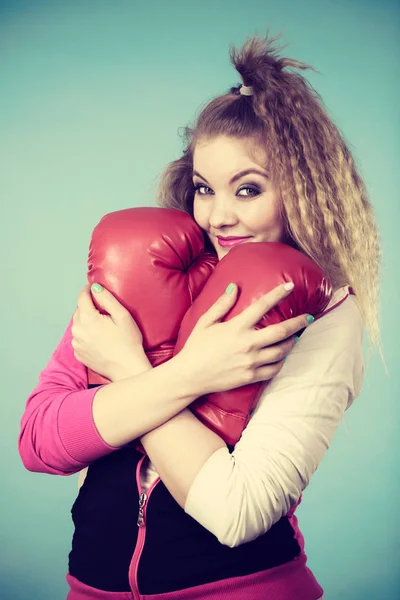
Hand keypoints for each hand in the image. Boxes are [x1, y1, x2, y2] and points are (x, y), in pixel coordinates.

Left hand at [71, 284, 149, 381]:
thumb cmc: (128, 342)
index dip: (88, 290)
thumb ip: (107, 298)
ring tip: (103, 326)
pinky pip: (79, 338)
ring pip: (78, 325)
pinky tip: (100, 338)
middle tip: (104, 310)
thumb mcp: (122, 316)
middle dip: (89, 307)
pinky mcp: (78, 354)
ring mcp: (76, 344)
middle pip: (79, 310)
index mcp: (87, 319)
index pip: (81, 297)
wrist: (127, 368)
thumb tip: (95, 287)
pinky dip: (86, 335)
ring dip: (87, 321)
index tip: (93, 288)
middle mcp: (77, 330)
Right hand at [176, 282, 311, 395]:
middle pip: (282, 331)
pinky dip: (281, 361)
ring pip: (282, 351)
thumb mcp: (205, 322)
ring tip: (297, 337)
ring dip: (292, 342)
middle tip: (309, 317)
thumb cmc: (196, 347)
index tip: (290, 286)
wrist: (190, 376)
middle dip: (298, 323)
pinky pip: (274, 369)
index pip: (262, 306)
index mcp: (237, 327)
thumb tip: (234, 287)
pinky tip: (283, 356)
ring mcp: (251, 362)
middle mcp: (247, 344)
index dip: (278, 294)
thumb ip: (222, 304)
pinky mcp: (251, 376)